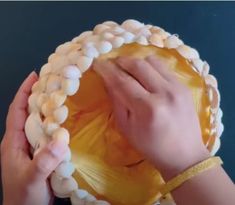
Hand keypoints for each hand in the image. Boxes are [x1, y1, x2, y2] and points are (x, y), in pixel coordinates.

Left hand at [1, 72, 67, 204]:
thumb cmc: (24, 197)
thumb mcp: (33, 178)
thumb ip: (45, 160)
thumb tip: (61, 138)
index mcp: (13, 142)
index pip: (17, 111)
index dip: (24, 93)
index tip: (34, 77)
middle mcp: (20, 142)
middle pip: (27, 113)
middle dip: (36, 96)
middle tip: (51, 83)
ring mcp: (30, 148)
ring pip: (37, 123)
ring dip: (45, 109)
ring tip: (59, 98)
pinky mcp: (39, 153)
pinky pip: (45, 133)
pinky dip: (52, 124)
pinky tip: (63, 122)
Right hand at [93, 56, 209, 178]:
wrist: (184, 155)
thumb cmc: (151, 147)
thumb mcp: (127, 128)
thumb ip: (117, 102)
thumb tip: (108, 80)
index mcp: (147, 108)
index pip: (122, 81)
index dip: (107, 70)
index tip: (97, 63)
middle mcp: (164, 93)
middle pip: (138, 65)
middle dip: (121, 61)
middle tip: (112, 63)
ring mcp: (177, 87)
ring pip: (152, 61)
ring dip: (136, 62)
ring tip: (128, 69)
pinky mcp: (184, 86)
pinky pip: (163, 67)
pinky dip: (150, 67)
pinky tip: (145, 76)